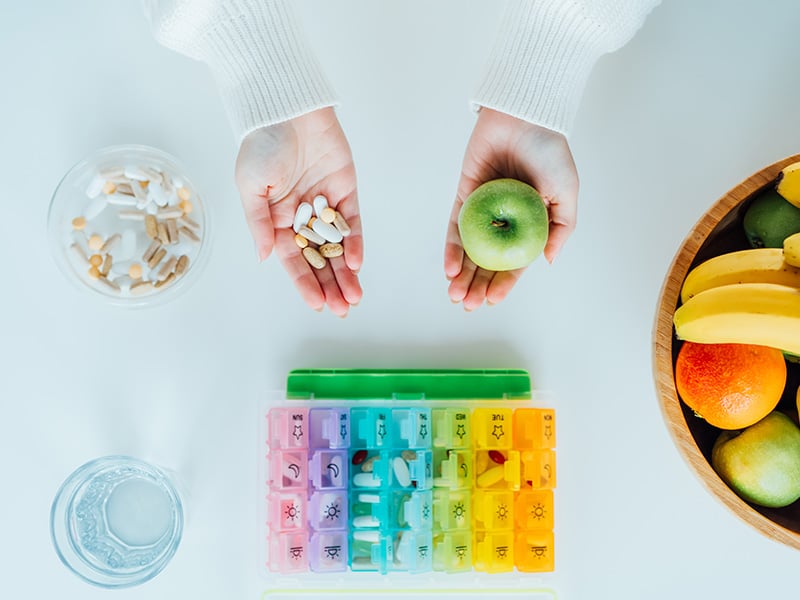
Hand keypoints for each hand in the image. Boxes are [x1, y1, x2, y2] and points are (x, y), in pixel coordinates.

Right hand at [235, 107, 362, 315]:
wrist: (286, 107)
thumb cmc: (260, 144)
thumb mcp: (251, 186)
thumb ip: (259, 223)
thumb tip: (262, 258)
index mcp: (276, 220)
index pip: (293, 260)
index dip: (304, 283)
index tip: (316, 304)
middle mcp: (302, 216)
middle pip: (319, 259)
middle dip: (330, 285)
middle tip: (342, 309)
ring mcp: (325, 204)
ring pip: (337, 246)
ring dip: (345, 272)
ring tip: (354, 297)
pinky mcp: (345, 189)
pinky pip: (352, 221)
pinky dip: (355, 242)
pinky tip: (356, 263)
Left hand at [444, 108, 578, 309]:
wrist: (525, 116)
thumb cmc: (550, 151)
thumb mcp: (566, 193)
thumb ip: (561, 228)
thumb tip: (548, 262)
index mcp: (529, 221)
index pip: (514, 260)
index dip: (503, 283)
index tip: (492, 301)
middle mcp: (504, 218)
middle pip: (487, 259)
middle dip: (476, 285)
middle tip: (467, 306)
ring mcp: (483, 207)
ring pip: (469, 247)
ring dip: (462, 273)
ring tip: (455, 295)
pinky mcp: (464, 192)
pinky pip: (455, 225)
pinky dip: (452, 247)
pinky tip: (449, 267)